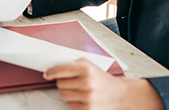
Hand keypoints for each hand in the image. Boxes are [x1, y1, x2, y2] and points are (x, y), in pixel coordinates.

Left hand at [44, 58, 163, 109]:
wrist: (121, 95)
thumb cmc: (104, 80)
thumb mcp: (91, 66)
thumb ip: (75, 63)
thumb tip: (56, 65)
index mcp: (86, 69)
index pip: (60, 70)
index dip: (51, 72)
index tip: (47, 74)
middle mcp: (86, 82)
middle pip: (60, 84)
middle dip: (63, 82)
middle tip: (72, 82)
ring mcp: (87, 97)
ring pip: (63, 95)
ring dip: (68, 92)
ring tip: (78, 90)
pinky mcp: (88, 109)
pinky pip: (70, 105)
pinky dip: (74, 102)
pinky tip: (82, 98)